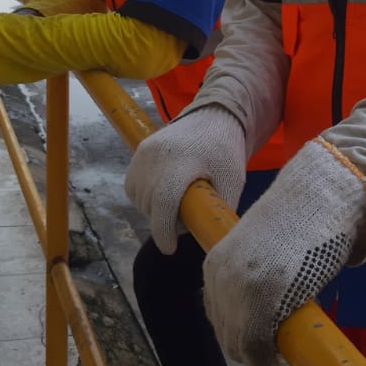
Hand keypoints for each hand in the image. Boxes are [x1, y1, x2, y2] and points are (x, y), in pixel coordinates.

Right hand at [125, 105, 246, 253]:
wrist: (214, 117)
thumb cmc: (225, 151)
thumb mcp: (232, 182)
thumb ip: (219, 211)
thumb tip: (209, 241)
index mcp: (183, 161)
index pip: (163, 202)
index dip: (163, 231)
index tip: (170, 248)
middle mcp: (157, 155)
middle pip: (150, 204)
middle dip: (164, 222)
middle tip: (186, 219)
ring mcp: (144, 152)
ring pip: (139, 198)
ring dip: (153, 210)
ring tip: (176, 204)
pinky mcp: (138, 151)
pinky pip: (133, 186)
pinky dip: (144, 197)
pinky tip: (163, 194)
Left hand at [203, 137, 365, 365]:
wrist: (317, 200)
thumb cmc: (298, 224)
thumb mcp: (262, 252)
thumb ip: (251, 280)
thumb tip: (261, 318)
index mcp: (215, 265)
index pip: (216, 315)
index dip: (237, 335)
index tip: (256, 348)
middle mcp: (220, 278)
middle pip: (225, 333)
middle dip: (247, 352)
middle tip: (271, 360)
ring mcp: (239, 289)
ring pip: (238, 344)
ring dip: (256, 362)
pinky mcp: (261, 300)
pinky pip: (256, 347)